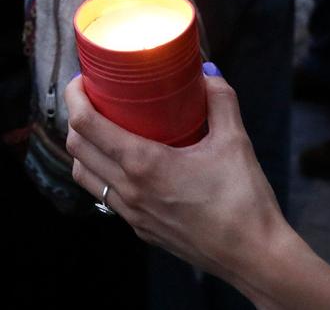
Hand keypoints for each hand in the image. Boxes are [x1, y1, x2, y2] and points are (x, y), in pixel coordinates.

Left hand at [65, 72, 294, 290]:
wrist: (254, 257)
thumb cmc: (243, 200)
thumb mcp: (235, 141)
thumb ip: (220, 100)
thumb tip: (208, 72)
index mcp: (143, 164)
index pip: (86, 124)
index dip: (75, 96)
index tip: (81, 80)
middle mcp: (129, 190)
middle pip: (77, 147)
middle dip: (76, 117)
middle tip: (92, 99)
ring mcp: (132, 214)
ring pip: (85, 176)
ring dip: (83, 149)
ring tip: (101, 129)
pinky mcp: (142, 230)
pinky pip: (106, 197)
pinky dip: (101, 174)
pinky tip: (123, 164)